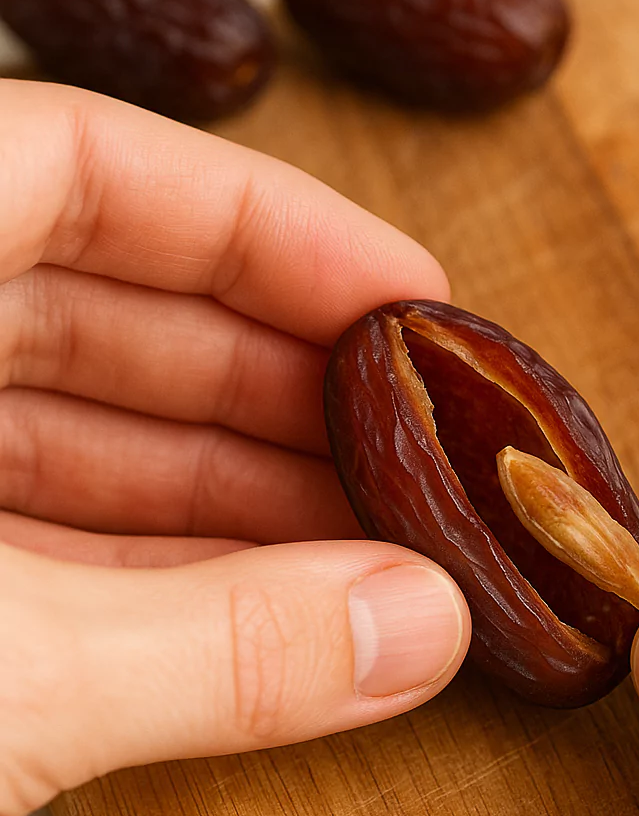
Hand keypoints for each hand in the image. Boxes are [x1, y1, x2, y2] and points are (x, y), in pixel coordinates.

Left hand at [0, 80, 470, 815]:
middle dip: (281, 378)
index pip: (83, 167)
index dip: (267, 223)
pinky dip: (162, 569)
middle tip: (418, 441)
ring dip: (240, 488)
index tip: (408, 297)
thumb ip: (212, 649)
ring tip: (378, 539)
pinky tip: (276, 604)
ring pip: (80, 433)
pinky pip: (41, 538)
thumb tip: (420, 634)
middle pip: (107, 306)